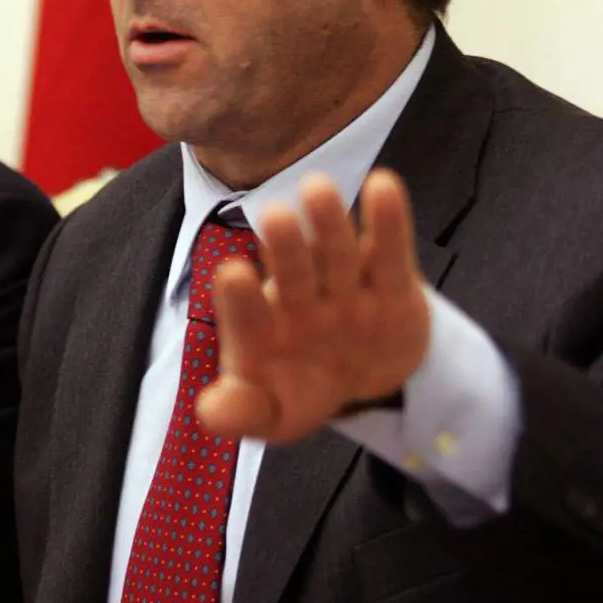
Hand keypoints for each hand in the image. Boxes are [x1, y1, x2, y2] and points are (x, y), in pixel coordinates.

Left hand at [196, 169, 429, 442]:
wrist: (365, 381)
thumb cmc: (302, 389)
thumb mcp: (273, 414)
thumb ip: (243, 413)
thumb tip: (209, 415)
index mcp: (262, 328)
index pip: (246, 313)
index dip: (240, 296)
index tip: (233, 275)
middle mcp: (300, 299)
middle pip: (292, 270)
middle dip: (285, 245)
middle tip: (273, 214)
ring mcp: (346, 288)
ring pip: (336, 253)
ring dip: (328, 224)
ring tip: (318, 190)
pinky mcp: (392, 285)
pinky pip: (390, 253)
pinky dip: (388, 222)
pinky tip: (383, 186)